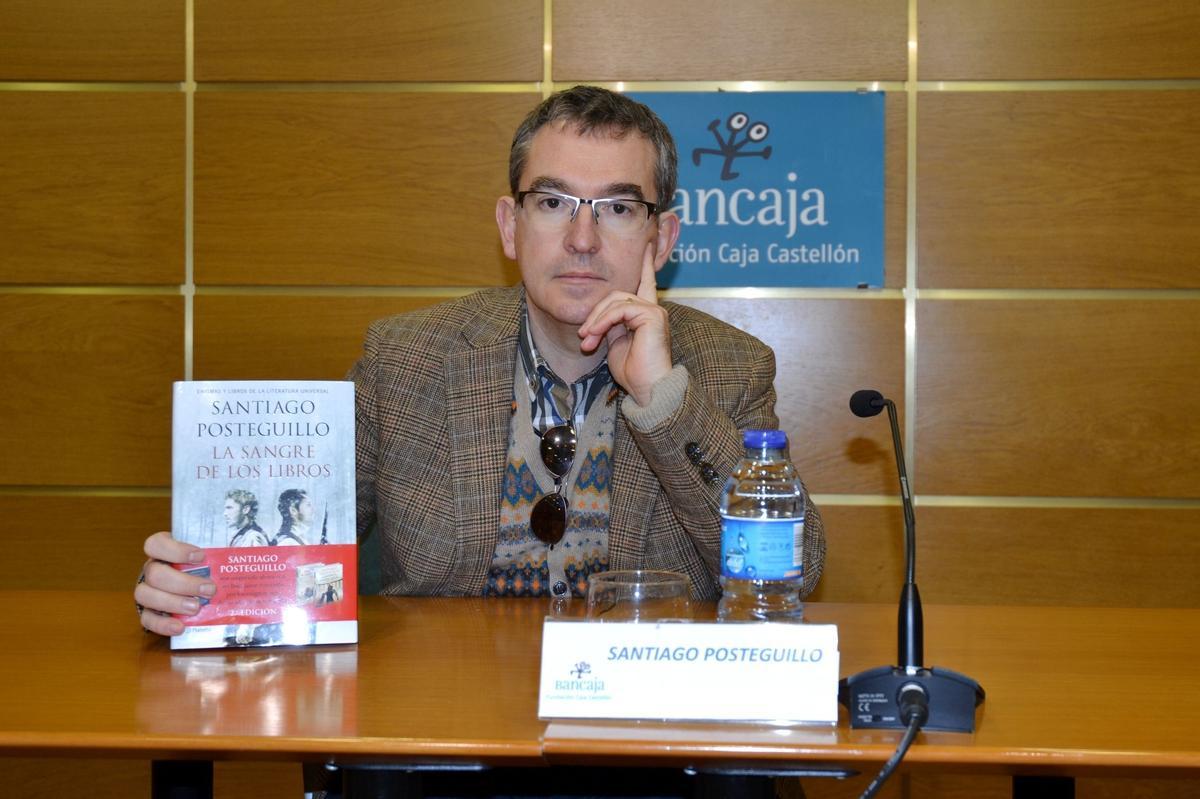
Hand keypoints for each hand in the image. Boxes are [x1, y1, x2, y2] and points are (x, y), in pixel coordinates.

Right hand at [135, 532, 213, 635]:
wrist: (194, 587)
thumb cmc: (203, 568)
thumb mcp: (209, 555)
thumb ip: (219, 551)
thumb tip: (250, 546)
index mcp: (163, 552)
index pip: (156, 544)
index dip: (175, 550)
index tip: (201, 556)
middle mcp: (151, 570)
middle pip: (155, 574)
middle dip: (183, 583)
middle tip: (209, 589)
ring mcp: (147, 591)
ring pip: (146, 595)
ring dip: (173, 603)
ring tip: (196, 608)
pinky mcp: (147, 612)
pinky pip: (147, 619)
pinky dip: (163, 625)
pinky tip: (180, 627)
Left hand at [578, 242, 671, 405]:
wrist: (648, 389)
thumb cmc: (634, 372)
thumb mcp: (615, 343)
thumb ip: (610, 325)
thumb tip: (596, 319)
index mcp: (645, 314)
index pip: (644, 281)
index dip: (644, 263)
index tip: (647, 243)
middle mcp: (652, 309)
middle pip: (616, 294)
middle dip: (595, 313)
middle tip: (583, 337)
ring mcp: (654, 311)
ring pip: (615, 299)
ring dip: (595, 320)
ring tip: (586, 341)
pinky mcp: (653, 316)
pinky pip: (620, 309)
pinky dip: (603, 321)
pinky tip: (595, 336)